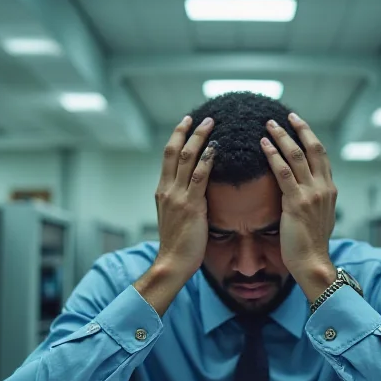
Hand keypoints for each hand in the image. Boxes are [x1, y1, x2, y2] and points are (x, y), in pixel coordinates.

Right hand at [135, 116, 215, 315]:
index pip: (168, 158)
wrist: (172, 263)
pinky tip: (217, 148)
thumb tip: (194, 193)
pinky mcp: (191, 205)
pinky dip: (208, 159)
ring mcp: (178, 197)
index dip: (176, 138)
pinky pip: (200, 176)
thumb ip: (182, 202)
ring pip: (187, 158)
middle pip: (174, 152)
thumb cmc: (178, 246)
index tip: (186, 123)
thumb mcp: (175, 219)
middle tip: (199, 116)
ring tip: (212, 124)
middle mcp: (167, 190)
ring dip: (200, 138)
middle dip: (187, 131)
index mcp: (162, 192)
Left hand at [260, 113, 337, 301]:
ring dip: (282, 137)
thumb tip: (304, 192)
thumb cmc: (311, 245)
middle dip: (299, 129)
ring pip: (297, 156)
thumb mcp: (317, 217)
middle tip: (285, 116)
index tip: (298, 123)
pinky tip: (263, 145)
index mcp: (329, 190)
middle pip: (313, 149)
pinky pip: (283, 172)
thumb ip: (313, 200)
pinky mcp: (297, 203)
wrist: (312, 262)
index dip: (310, 137)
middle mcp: (324, 188)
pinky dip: (273, 155)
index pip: (321, 155)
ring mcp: (312, 194)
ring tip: (268, 125)